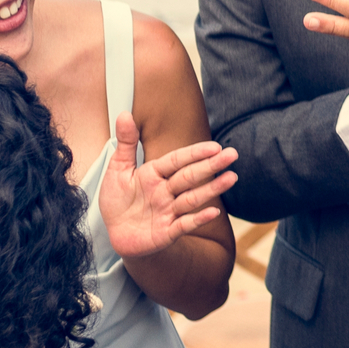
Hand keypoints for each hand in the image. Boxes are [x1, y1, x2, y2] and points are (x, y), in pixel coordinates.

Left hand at [98, 116, 237, 261]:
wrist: (116, 234)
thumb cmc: (118, 201)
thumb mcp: (117, 170)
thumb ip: (126, 143)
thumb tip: (124, 114)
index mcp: (155, 174)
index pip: (177, 160)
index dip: (195, 153)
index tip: (214, 146)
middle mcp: (165, 192)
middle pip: (190, 176)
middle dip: (211, 166)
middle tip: (232, 154)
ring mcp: (168, 212)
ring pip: (192, 198)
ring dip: (212, 188)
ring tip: (232, 178)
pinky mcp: (166, 232)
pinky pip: (184, 224)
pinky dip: (198, 218)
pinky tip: (212, 211)